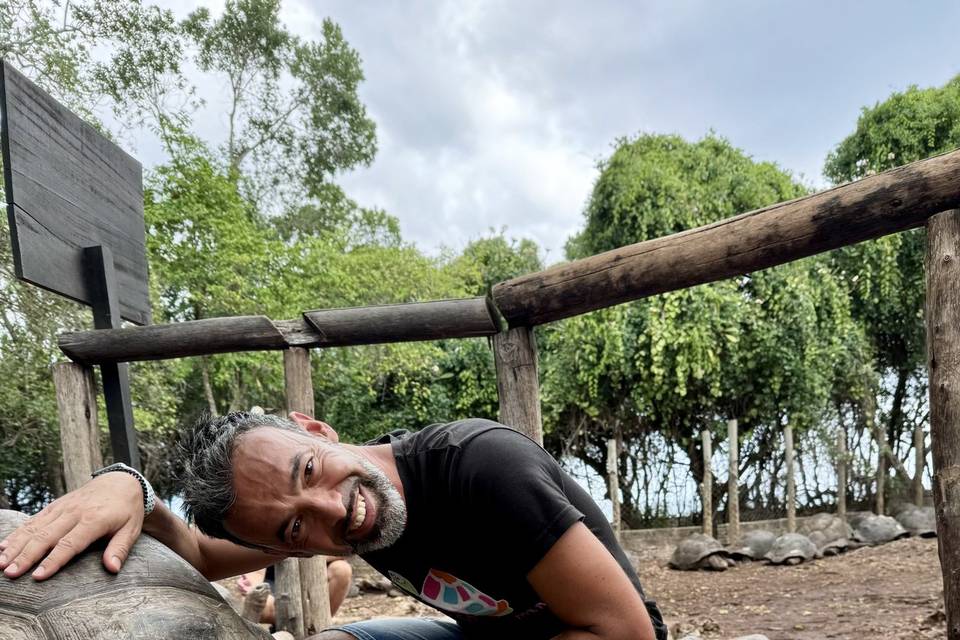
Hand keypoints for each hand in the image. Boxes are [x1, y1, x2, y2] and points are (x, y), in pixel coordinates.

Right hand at [0, 472, 144, 580]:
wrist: (120, 481)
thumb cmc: (127, 510)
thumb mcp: (131, 529)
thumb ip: (120, 549)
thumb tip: (112, 569)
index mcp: (94, 520)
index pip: (70, 543)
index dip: (53, 560)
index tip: (38, 576)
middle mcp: (74, 512)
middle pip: (46, 536)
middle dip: (26, 556)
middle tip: (11, 573)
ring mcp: (62, 508)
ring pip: (35, 528)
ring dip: (16, 545)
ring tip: (1, 563)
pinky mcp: (55, 505)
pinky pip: (34, 520)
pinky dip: (18, 533)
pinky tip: (4, 546)